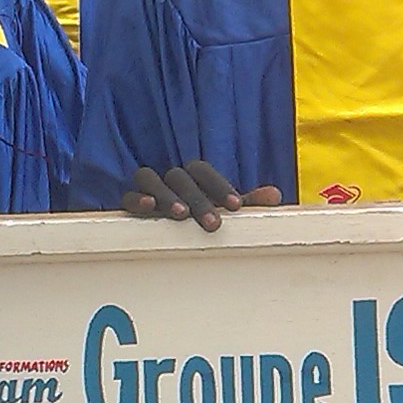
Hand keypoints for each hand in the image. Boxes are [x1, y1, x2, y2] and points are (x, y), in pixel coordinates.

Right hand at [123, 161, 280, 231]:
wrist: (160, 232)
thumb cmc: (197, 217)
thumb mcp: (222, 211)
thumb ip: (246, 203)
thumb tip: (275, 195)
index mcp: (191, 177)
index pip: (203, 170)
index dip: (220, 185)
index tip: (237, 207)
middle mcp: (169, 178)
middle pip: (181, 177)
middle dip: (198, 199)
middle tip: (214, 224)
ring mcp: (147, 188)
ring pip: (151, 179)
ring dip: (167, 196)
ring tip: (181, 216)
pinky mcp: (127, 201)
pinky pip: (127, 195)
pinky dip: (136, 198)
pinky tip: (147, 207)